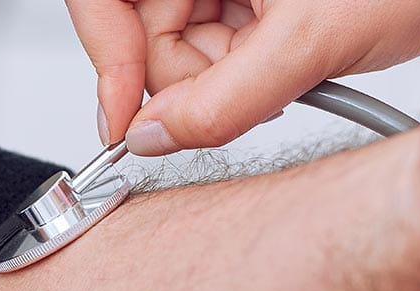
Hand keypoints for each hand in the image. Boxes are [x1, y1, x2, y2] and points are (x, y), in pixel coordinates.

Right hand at [67, 0, 419, 154]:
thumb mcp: (311, 45)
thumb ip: (223, 101)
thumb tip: (156, 136)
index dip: (107, 59)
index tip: (126, 119)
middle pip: (142, 25)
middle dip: (186, 74)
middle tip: (247, 89)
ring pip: (177, 39)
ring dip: (220, 74)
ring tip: (286, 66)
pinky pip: (212, 38)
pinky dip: (240, 67)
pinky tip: (286, 62)